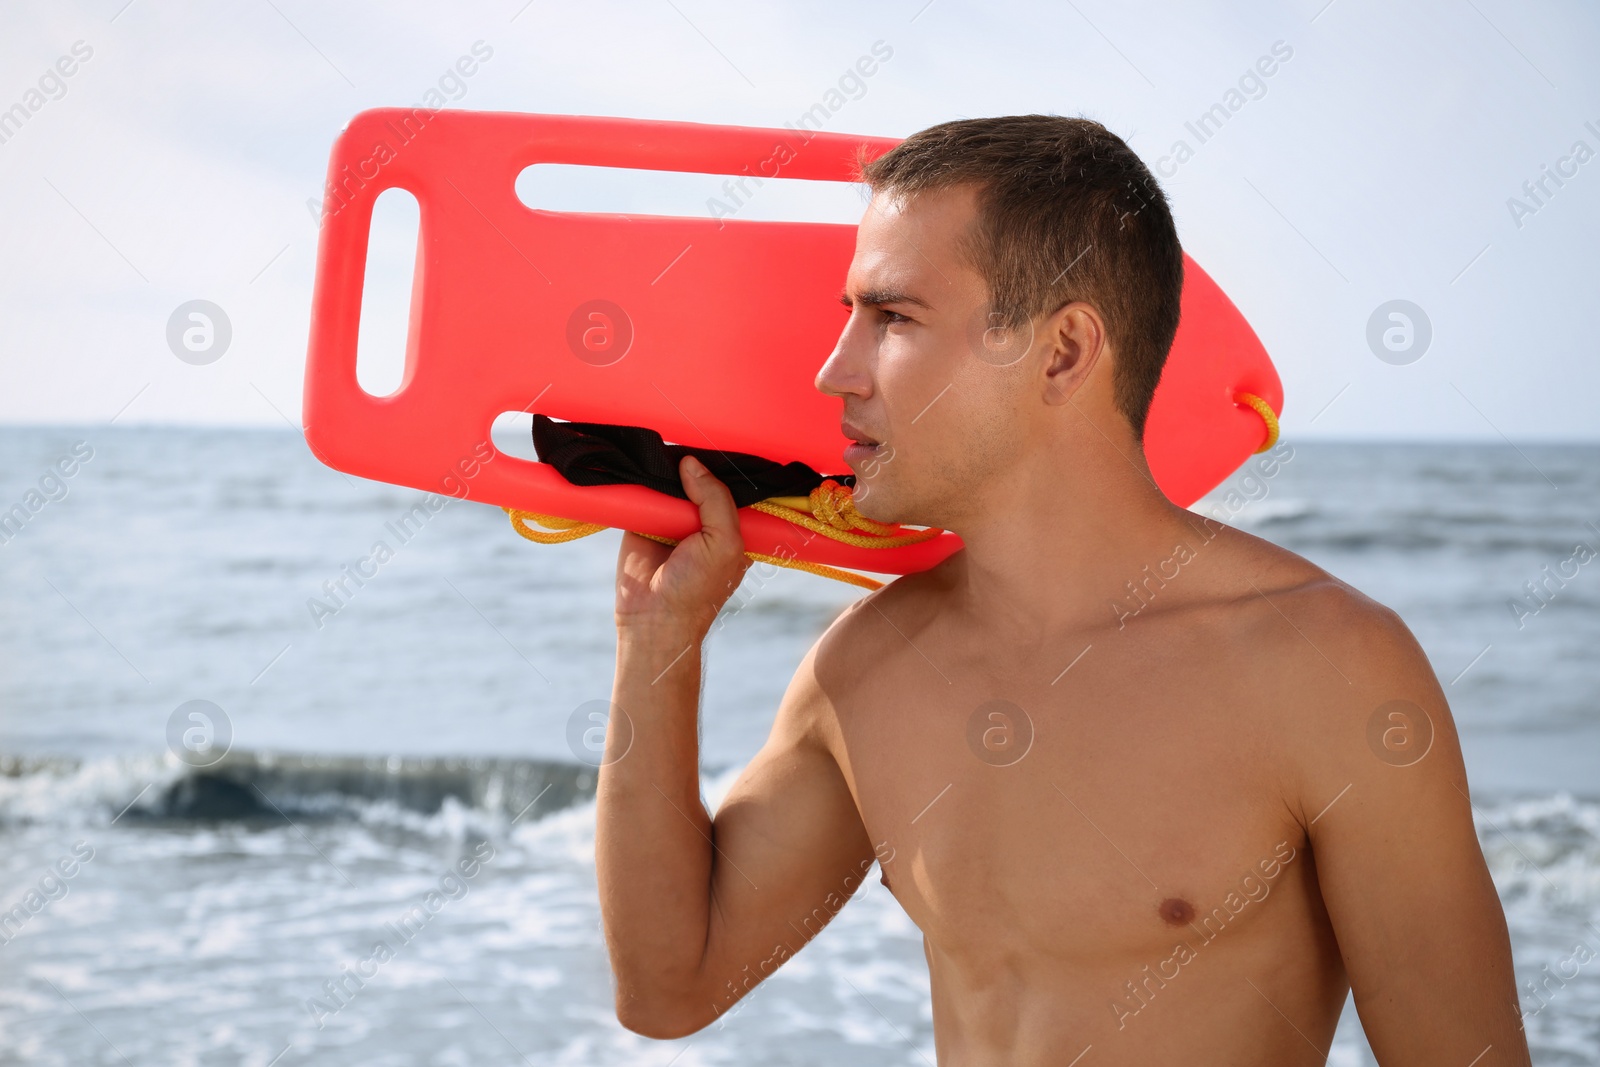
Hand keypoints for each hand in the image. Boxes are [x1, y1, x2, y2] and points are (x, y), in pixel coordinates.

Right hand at [615, 455, 750, 637]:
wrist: (653, 617)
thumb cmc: (698, 588)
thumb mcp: (723, 541)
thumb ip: (715, 499)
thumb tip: (690, 462)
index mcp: (731, 526)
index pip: (732, 485)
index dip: (726, 465)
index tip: (722, 438)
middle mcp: (702, 519)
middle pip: (700, 478)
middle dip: (694, 462)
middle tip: (686, 437)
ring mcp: (671, 518)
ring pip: (669, 480)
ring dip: (663, 467)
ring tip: (660, 450)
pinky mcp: (641, 519)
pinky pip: (641, 491)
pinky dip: (639, 478)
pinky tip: (638, 461)